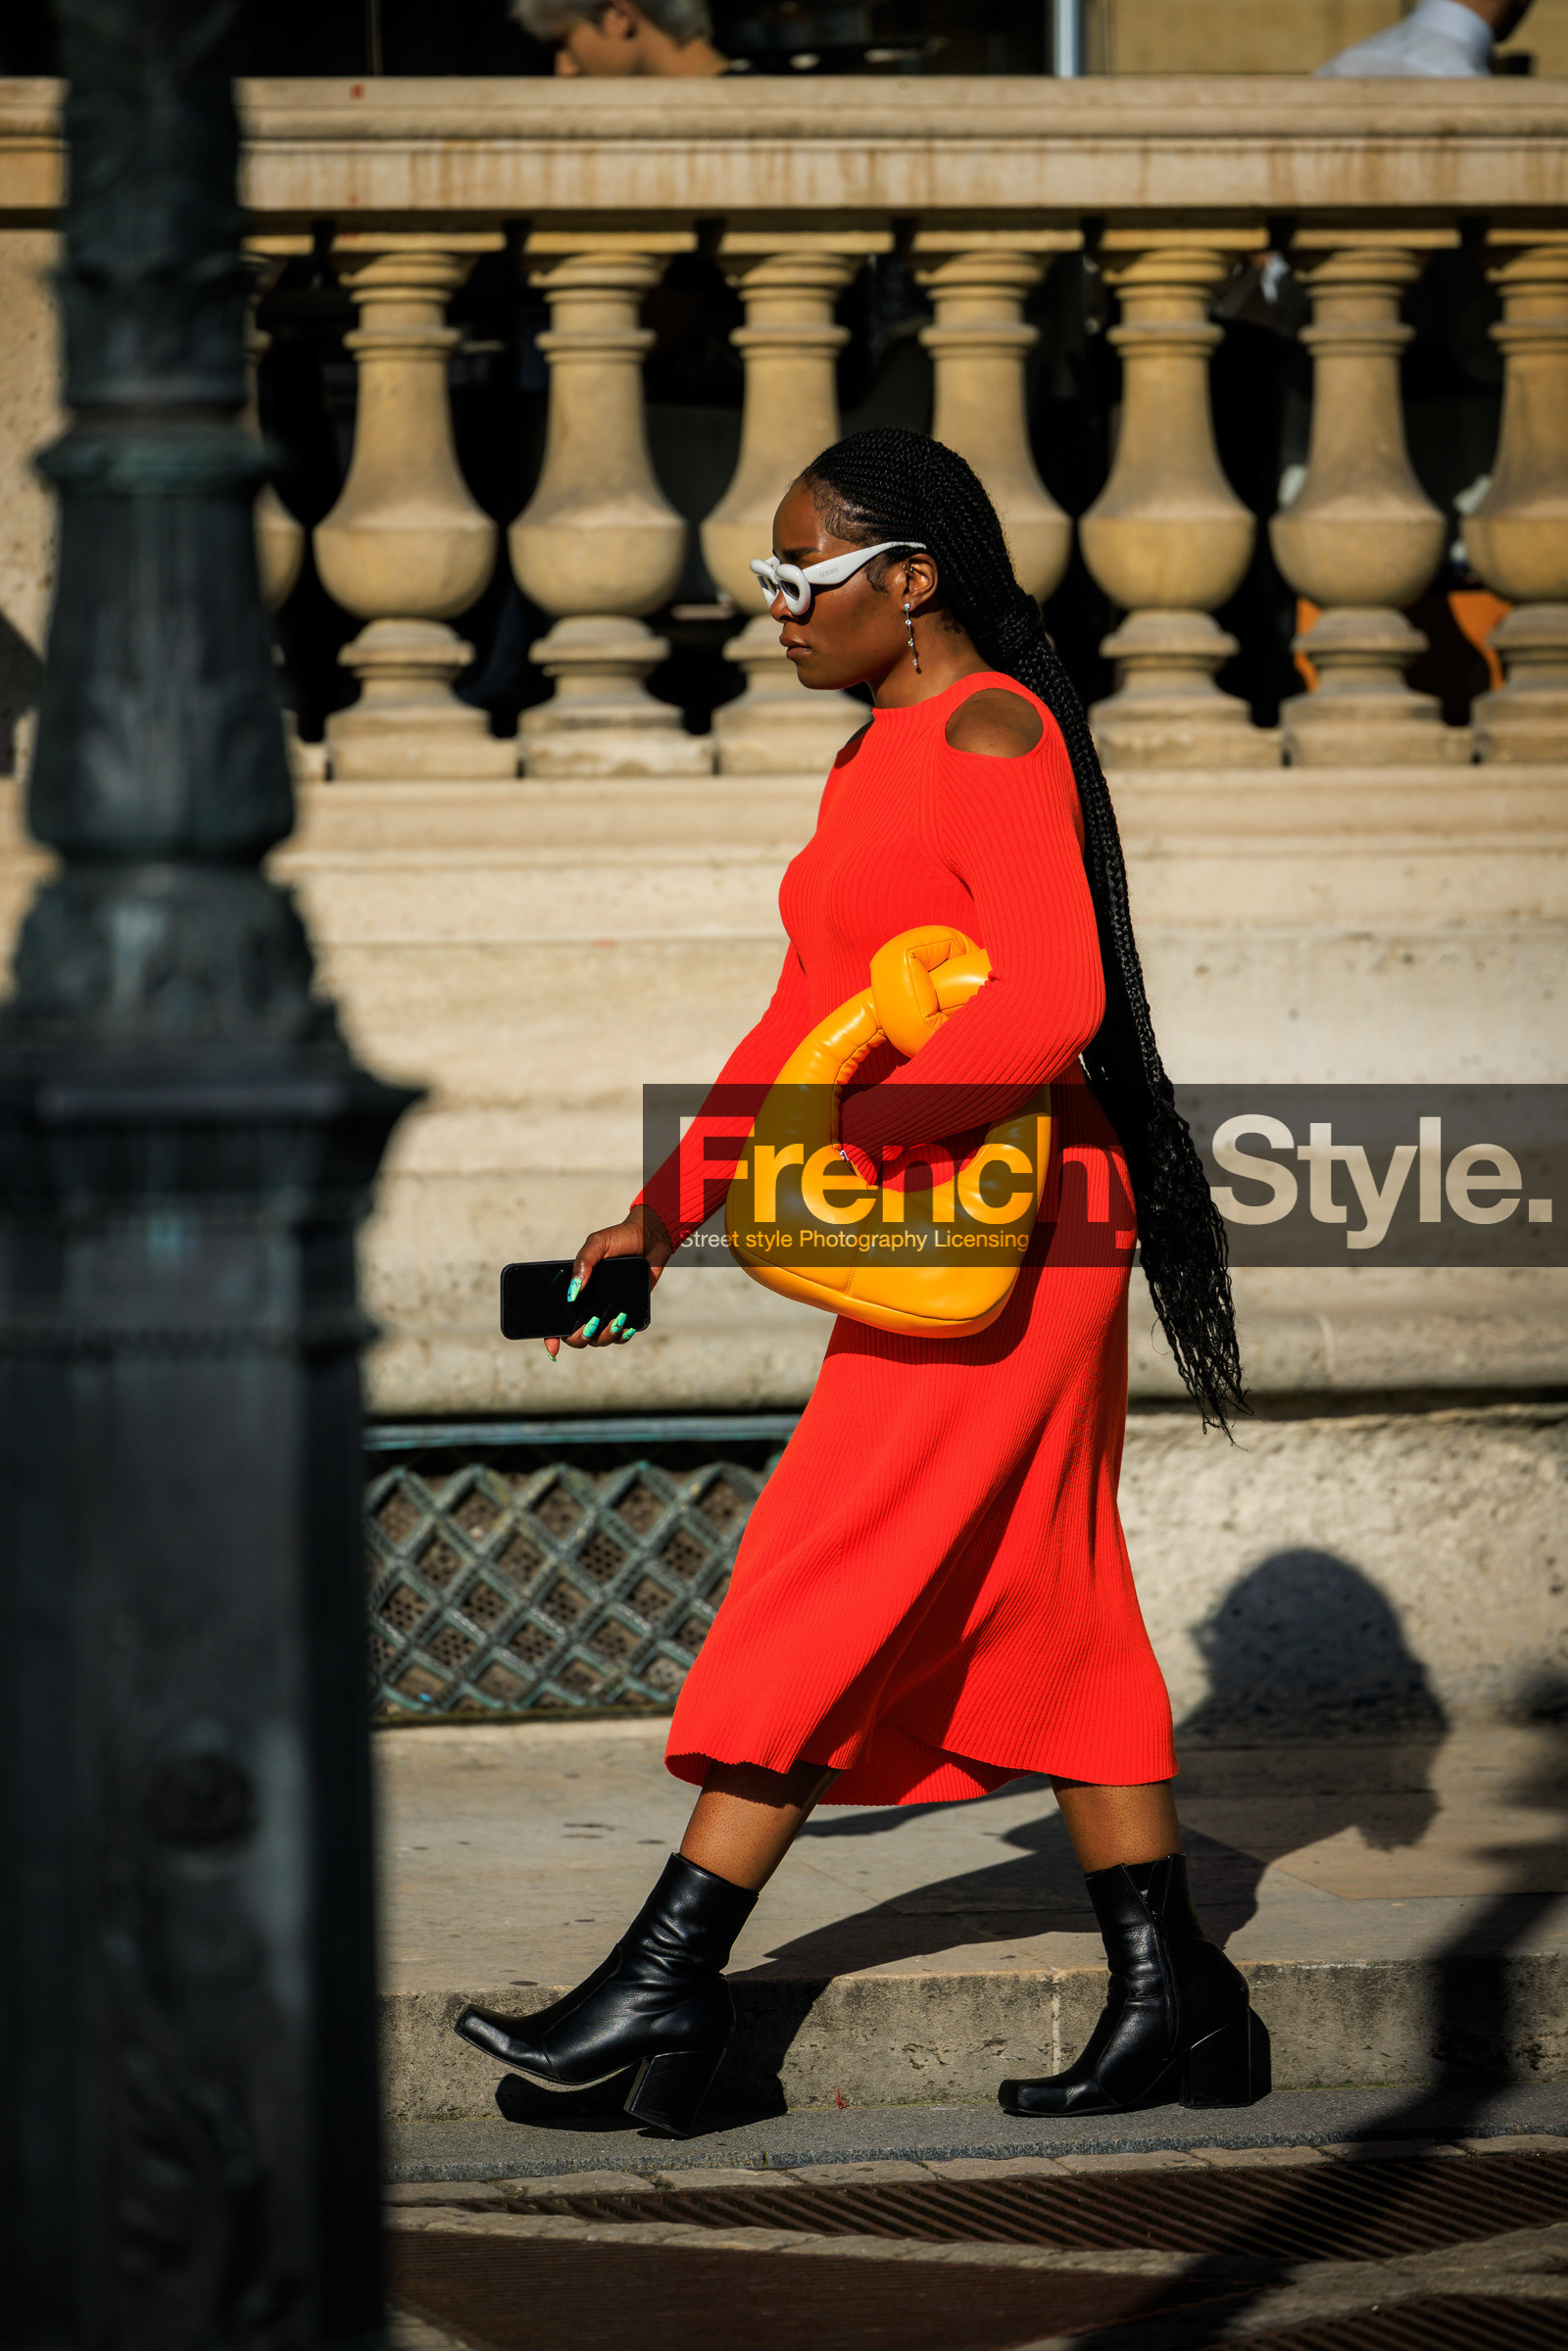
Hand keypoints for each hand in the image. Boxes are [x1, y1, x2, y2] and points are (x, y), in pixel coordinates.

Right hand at [544, 1204, 674, 1360]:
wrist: (650, 1237)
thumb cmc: (620, 1238)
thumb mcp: (598, 1243)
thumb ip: (583, 1263)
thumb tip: (572, 1293)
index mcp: (575, 1289)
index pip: (556, 1318)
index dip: (551, 1337)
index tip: (553, 1349)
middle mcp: (587, 1304)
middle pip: (576, 1336)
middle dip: (580, 1337)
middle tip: (592, 1322)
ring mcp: (606, 1310)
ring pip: (598, 1340)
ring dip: (604, 1336)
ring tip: (616, 1320)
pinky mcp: (626, 1313)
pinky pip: (620, 1336)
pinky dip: (622, 1337)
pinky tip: (627, 1326)